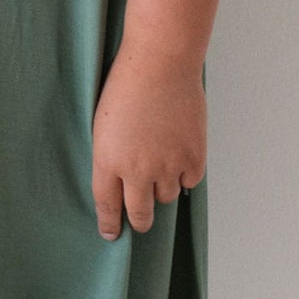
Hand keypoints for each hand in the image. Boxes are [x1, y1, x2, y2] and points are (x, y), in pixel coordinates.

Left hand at [90, 46, 206, 237]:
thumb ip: (112, 158)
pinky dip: (186, 172)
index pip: (107, 205)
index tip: (111, 234)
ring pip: (166, 196)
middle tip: (140, 221)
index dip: (110, 223)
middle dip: (139, 221)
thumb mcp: (104, 124)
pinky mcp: (193, 157)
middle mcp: (136, 170)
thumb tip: (123, 185)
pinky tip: (180, 152)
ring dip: (163, 186)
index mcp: (107, 161)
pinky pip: (190, 181)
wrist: (160, 63)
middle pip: (139, 214)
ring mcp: (167, 166)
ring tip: (161, 160)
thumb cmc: (127, 86)